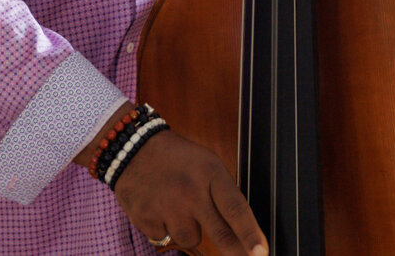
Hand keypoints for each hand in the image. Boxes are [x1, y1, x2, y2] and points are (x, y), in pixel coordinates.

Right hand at [113, 131, 267, 255]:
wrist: (132, 149)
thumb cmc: (177, 158)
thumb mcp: (207, 163)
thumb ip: (222, 193)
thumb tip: (241, 228)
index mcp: (210, 174)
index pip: (236, 209)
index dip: (250, 234)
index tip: (262, 252)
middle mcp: (190, 193)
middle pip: (220, 234)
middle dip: (237, 252)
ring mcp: (167, 208)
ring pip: (191, 239)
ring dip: (190, 230)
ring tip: (179, 207)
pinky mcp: (147, 220)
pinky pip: (165, 238)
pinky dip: (165, 229)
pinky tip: (160, 208)